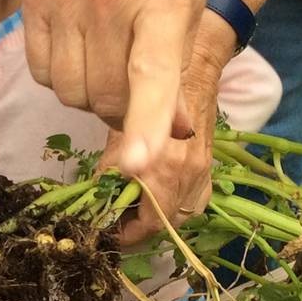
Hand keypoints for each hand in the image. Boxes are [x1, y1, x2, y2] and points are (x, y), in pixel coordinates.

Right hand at [18, 0, 203, 175]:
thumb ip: (178, 61)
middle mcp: (107, 1)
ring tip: (107, 61)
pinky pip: (42, 73)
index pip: (151, 73)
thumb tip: (174, 131)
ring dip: (91, 95)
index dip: (147, 123)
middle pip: (105, 98)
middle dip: (124, 111)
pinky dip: (61, 77)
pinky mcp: (32, 2)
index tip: (140, 164)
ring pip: (70, 93)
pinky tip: (78, 49)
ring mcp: (63, 1)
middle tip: (138, 87)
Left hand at [112, 13, 231, 245]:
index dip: (124, 233)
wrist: (195, 66)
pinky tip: (152, 196)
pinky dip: (170, 205)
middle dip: (136, 227)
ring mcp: (202, 174)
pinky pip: (191, 202)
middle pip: (163, 225)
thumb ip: (108, 167)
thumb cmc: (147, 92)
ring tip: (129, 210)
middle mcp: (189, 177)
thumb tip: (94, 196)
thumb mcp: (118, 129)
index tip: (104, 229)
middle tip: (112, 220)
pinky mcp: (207, 169)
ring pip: (178, 217)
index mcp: (167, 169)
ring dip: (153, 217)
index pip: (149, 224)